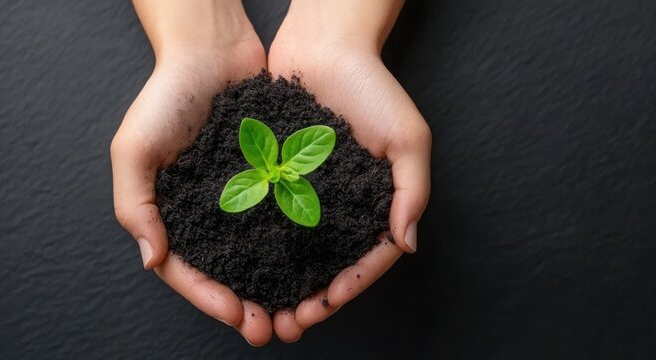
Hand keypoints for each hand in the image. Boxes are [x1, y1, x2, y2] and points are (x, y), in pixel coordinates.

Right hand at [111, 0, 273, 345]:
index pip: (190, 271)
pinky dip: (300, 246)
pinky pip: (288, 219)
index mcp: (174, 215)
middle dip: (250, 305)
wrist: (213, 50)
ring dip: (280, 285)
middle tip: (275, 329)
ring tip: (302, 308)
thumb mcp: (135, 148)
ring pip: (263, 254)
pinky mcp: (275, 179)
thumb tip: (152, 260)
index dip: (211, 299)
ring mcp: (245, 198)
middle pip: (230, 272)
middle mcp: (212, 213)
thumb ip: (135, 203)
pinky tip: (319, 264)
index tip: (239, 316)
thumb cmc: (166, 96)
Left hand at [266, 0, 430, 341]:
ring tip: (262, 311)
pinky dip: (259, 248)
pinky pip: (270, 220)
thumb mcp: (408, 138)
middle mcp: (344, 203)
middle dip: (311, 299)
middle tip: (288, 324)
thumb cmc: (374, 86)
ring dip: (281, 284)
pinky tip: (242, 269)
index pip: (370, 257)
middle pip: (330, 264)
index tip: (326, 305)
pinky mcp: (280, 178)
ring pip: (297, 251)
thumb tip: (407, 244)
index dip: (350, 286)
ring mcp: (311, 193)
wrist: (325, 44)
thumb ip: (413, 191)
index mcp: (379, 200)